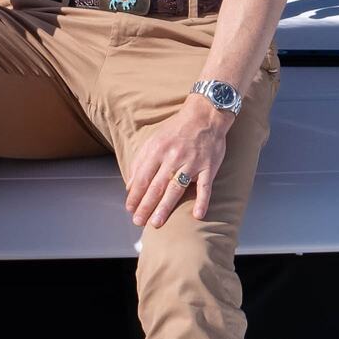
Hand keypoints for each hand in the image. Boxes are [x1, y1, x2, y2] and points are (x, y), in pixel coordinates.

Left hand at [122, 93, 228, 228]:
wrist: (205, 115)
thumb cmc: (177, 129)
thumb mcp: (154, 139)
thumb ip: (140, 161)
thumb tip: (130, 185)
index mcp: (158, 150)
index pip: (143, 177)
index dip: (135, 195)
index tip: (129, 208)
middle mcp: (173, 157)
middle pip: (157, 186)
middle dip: (146, 205)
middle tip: (138, 221)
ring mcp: (192, 163)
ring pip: (176, 188)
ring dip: (165, 207)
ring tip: (156, 222)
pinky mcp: (209, 167)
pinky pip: (205, 186)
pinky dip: (202, 201)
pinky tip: (197, 215)